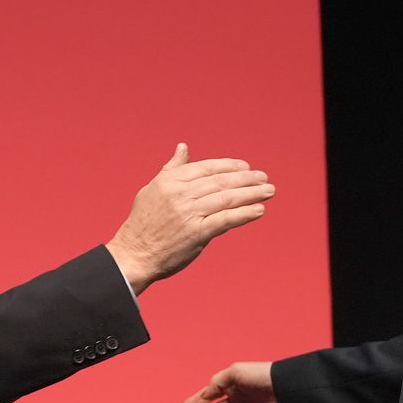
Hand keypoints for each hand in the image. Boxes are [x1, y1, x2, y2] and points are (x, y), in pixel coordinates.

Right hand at [107, 143, 273, 293]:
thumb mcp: (153, 189)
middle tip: (264, 178)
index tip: (246, 166)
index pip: (207, 168)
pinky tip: (259, 210)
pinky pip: (226, 220)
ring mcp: (189, 213)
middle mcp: (181, 194)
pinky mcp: (197, 233)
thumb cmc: (143, 223)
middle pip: (221, 182)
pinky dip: (245, 214)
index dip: (229, 166)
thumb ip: (172, 168)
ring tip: (268, 191)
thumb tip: (183, 147)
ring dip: (252, 194)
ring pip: (227, 198)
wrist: (133, 254)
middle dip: (247, 179)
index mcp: (171, 181)